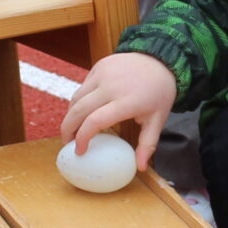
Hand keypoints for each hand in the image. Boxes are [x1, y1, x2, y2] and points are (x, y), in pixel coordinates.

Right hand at [62, 52, 176, 162]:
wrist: (160, 59)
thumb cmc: (159, 93)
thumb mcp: (158, 120)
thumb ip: (147, 144)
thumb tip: (139, 168)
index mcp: (126, 101)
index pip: (95, 121)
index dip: (82, 137)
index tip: (79, 151)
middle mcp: (111, 86)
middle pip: (78, 110)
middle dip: (67, 129)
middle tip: (67, 143)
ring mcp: (102, 74)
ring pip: (76, 97)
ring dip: (70, 115)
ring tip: (72, 130)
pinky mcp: (98, 67)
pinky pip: (83, 87)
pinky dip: (79, 101)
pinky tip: (82, 112)